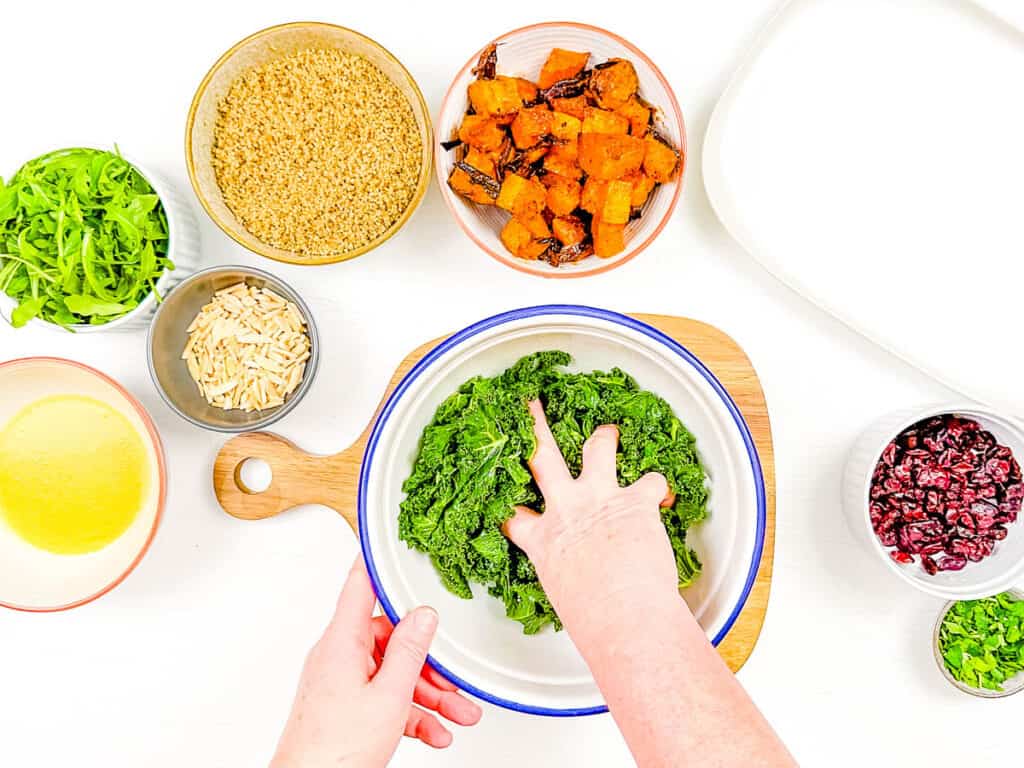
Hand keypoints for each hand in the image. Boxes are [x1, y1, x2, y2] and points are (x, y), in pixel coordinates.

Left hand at [270, 558, 481, 767]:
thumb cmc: (333, 749)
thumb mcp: (389, 696)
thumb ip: (410, 651)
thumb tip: (424, 616)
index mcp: (342, 642)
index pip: (358, 586)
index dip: (373, 559)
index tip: (384, 539)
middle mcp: (339, 657)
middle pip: (391, 641)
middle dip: (430, 663)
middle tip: (456, 679)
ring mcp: (342, 683)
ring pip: (394, 675)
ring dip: (430, 695)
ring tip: (459, 714)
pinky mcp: (346, 708)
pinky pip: (386, 700)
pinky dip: (413, 714)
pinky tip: (436, 731)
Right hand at [503, 400, 678, 636]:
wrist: (625, 618)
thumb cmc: (595, 621)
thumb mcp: (562, 594)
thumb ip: (566, 572)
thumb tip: (580, 577)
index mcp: (542, 540)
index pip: (513, 514)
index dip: (507, 500)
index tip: (502, 489)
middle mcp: (566, 510)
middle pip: (541, 456)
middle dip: (533, 424)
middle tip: (530, 403)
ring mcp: (599, 499)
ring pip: (597, 447)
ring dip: (604, 437)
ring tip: (608, 432)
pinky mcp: (634, 500)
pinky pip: (651, 480)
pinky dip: (659, 486)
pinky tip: (664, 495)